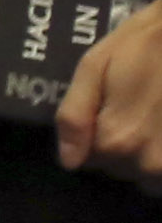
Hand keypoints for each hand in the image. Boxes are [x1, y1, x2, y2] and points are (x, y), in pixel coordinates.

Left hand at [62, 0, 161, 189]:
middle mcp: (151, 165)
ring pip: (153, 178)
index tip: (112, 110)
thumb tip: (69, 161)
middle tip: (141, 109)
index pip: (92, 161)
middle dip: (126, 146)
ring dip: (152, 155)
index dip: (98, 135)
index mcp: (116, 141)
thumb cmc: (146, 45)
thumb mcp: (95, 67)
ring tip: (159, 118)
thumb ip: (75, 116)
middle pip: (124, 170)